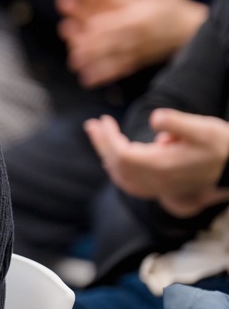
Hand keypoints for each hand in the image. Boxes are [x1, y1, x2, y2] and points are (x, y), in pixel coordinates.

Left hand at [58, 0, 206, 87]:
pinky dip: (102, 75)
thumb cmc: (172, 6)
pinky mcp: (137, 61)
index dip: (105, 26)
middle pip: (114, 42)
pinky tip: (86, 80)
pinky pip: (119, 69)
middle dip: (94, 46)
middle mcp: (139, 37)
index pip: (122, 23)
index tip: (89, 28)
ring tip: (74, 63)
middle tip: (74, 50)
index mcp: (142, 18)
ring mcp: (138, 51)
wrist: (189, 30)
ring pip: (113, 58)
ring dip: (93, 62)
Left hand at [86, 110, 228, 216]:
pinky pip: (129, 184)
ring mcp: (157, 188)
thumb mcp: (204, 129)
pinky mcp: (160, 189)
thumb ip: (178, 123)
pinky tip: (111, 158)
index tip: (103, 120)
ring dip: (105, 154)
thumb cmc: (220, 146)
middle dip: (101, 143)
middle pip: (116, 164)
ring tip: (97, 134)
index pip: (122, 154)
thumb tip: (154, 119)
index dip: (108, 138)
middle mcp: (155, 181)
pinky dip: (116, 170)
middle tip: (92, 124)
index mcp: (162, 166)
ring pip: (120, 175)